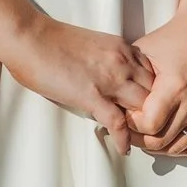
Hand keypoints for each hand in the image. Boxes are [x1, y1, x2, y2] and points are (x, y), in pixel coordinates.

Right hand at [1, 13, 152, 151]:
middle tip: (148, 125)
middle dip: (155, 109)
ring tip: (138, 140)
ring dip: (142, 125)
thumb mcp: (93, 44)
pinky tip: (123, 149)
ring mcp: (110, 79)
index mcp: (122, 48)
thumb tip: (109, 78)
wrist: (31, 37)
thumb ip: (108, 60)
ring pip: (143, 107)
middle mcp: (122, 62)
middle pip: (155, 91)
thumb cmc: (53, 40)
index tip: (150, 105)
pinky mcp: (93, 96)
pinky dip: (123, 138)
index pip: (153, 73)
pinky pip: (118, 123)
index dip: (154, 92)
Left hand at [127, 9, 186, 158]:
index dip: (132, 124)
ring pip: (176, 147)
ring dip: (157, 145)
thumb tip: (112, 95)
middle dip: (139, 138)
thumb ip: (130, 76)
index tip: (125, 114)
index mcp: (175, 87)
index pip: (148, 125)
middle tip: (128, 129)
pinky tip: (165, 139)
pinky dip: (177, 146)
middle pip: (160, 140)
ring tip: (144, 135)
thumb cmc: (177, 39)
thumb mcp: (146, 51)